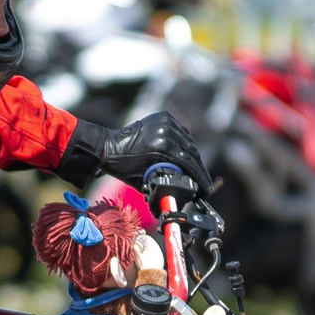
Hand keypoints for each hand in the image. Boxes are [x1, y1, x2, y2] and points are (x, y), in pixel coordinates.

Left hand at [94, 112, 210, 193]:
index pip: (189, 162)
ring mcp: (165, 121)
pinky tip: (187, 154)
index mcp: (161, 145)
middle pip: (191, 151)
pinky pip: (181, 132)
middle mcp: (165, 130)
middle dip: (199, 168)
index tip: (206, 189)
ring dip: (193, 156)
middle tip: (204, 182)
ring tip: (197, 171)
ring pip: (188, 141)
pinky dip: (184, 143)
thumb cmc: (124, 168)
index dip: (200, 177)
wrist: (108, 147)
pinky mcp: (163, 116)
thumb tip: (182, 197)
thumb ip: (165, 184)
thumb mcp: (145, 181)